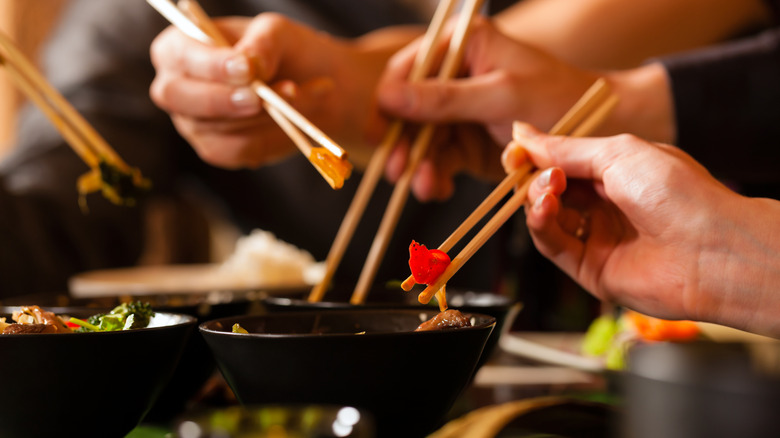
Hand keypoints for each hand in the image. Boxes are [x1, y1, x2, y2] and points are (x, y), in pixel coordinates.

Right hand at [150, 13, 405, 168]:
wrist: (335, 92)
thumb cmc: (305, 55)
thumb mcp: (288, 37)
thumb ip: (265, 44)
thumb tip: (244, 66)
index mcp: (186, 46)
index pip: (174, 56)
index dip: (206, 66)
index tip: (247, 70)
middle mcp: (183, 87)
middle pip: (179, 102)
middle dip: (228, 103)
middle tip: (268, 98)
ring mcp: (200, 124)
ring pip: (213, 135)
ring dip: (265, 122)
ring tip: (310, 98)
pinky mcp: (226, 152)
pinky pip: (238, 156)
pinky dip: (272, 144)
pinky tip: (297, 128)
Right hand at [376, 18, 598, 200]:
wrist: (598, 131)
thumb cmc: (557, 97)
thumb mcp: (500, 95)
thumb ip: (444, 98)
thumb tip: (388, 97)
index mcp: (462, 46)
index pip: (407, 70)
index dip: (388, 101)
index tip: (379, 133)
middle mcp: (454, 76)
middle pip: (408, 110)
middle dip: (403, 143)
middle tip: (396, 171)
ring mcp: (458, 111)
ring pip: (421, 140)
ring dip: (419, 166)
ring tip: (425, 187)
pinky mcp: (465, 142)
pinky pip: (439, 160)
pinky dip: (436, 176)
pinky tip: (439, 188)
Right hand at [505, 123, 779, 335]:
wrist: (710, 249)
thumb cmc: (677, 192)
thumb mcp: (617, 153)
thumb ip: (565, 148)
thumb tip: (522, 133)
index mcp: (614, 173)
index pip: (559, 163)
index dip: (534, 156)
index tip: (514, 150)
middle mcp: (602, 205)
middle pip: (547, 190)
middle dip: (532, 176)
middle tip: (523, 166)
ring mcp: (595, 238)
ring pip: (544, 217)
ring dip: (536, 198)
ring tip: (548, 187)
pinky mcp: (588, 268)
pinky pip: (551, 245)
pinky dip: (541, 224)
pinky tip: (545, 207)